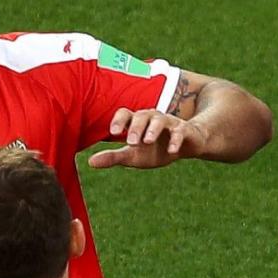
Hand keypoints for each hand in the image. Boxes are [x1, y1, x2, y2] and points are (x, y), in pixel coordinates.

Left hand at [88, 108, 206, 168]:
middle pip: (142, 115)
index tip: (113, 132)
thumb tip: (90, 162)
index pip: (126, 114)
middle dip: (135, 127)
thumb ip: (113, 157)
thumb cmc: (155, 149)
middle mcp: (152, 119)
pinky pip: (180, 132)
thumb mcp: (133, 155)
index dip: (119, 120)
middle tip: (130, 141)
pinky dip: (176, 140)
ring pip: (160, 120)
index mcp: (137, 123)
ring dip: (153, 129)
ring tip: (147, 141)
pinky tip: (171, 150)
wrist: (187, 146)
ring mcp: (169, 123)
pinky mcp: (184, 130)